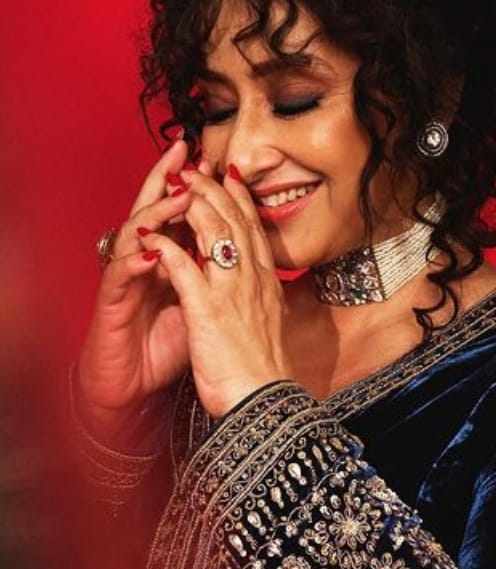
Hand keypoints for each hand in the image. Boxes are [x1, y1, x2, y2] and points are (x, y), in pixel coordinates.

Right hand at [76, 137, 208, 436]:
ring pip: (135, 234)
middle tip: (184, 151)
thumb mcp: (200, 306)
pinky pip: (122, 274)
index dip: (198, 189)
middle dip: (167, 179)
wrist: (133, 384)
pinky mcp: (111, 302)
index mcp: (167, 259)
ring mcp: (125, 278)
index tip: (219, 163)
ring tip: (177, 194)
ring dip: (156, 213)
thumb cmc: (164, 346)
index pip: (182, 215)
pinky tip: (152, 246)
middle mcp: (143, 260)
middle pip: (154, 210)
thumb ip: (213, 277)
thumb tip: (246, 257)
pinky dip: (137, 259)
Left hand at [137, 161, 293, 418]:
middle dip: (212, 189)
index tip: (228, 175)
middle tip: (195, 168)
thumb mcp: (270, 324)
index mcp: (266, 282)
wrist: (262, 400)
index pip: (254, 228)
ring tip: (175, 186)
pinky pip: (184, 268)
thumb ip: (263, 298)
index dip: (239, 198)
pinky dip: (166, 247)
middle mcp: (253, 279)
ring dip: (192, 204)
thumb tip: (264, 287)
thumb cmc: (263, 370)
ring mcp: (231, 291)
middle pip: (234, 220)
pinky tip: (152, 235)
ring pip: (214, 233)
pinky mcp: (208, 310)